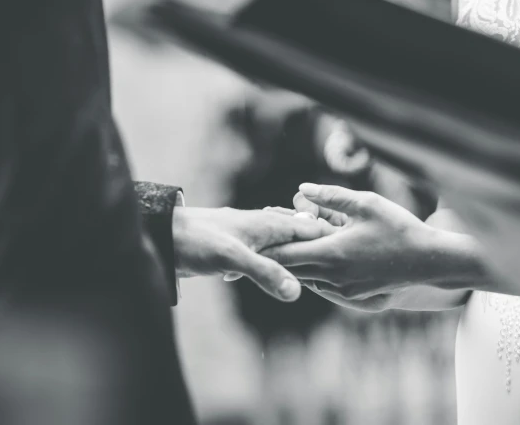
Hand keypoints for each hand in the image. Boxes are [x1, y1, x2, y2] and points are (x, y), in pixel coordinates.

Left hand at [172, 207, 333, 301]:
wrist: (161, 236)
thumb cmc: (196, 240)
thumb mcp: (232, 258)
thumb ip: (265, 273)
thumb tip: (296, 293)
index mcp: (270, 225)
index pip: (313, 230)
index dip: (333, 241)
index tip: (357, 255)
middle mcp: (265, 230)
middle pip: (302, 241)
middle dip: (321, 255)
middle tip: (346, 273)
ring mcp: (252, 240)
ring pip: (285, 252)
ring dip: (300, 264)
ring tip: (323, 280)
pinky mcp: (238, 252)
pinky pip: (268, 261)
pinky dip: (279, 270)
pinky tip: (282, 281)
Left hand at [261, 184, 445, 311]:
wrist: (429, 261)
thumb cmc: (399, 227)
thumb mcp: (366, 203)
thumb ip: (331, 196)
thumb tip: (302, 187)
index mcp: (332, 254)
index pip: (286, 253)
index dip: (266, 245)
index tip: (251, 234)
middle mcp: (333, 277)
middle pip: (291, 268)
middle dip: (276, 254)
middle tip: (258, 241)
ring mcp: (342, 290)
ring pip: (305, 278)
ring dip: (295, 262)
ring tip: (280, 246)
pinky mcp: (352, 296)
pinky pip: (322, 284)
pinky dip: (312, 271)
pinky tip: (311, 256)